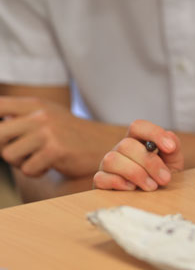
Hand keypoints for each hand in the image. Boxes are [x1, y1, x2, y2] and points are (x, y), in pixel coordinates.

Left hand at [0, 96, 123, 177]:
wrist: (101, 143)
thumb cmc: (67, 133)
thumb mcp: (44, 116)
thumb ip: (17, 118)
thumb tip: (0, 123)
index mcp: (34, 104)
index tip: (3, 135)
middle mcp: (40, 114)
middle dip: (4, 148)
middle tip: (22, 151)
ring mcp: (48, 131)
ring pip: (8, 155)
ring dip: (21, 163)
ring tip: (38, 158)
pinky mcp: (55, 150)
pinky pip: (27, 169)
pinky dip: (36, 172)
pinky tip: (50, 164)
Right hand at [93, 120, 183, 190]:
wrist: (155, 197)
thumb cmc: (162, 175)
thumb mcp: (173, 161)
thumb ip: (174, 146)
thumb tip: (169, 139)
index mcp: (137, 139)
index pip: (138, 126)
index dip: (154, 133)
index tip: (171, 148)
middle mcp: (120, 149)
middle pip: (126, 144)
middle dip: (149, 162)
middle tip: (165, 178)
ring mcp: (108, 165)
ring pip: (112, 160)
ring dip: (135, 173)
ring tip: (152, 186)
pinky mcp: (100, 181)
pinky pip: (101, 178)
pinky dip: (118, 183)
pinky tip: (133, 189)